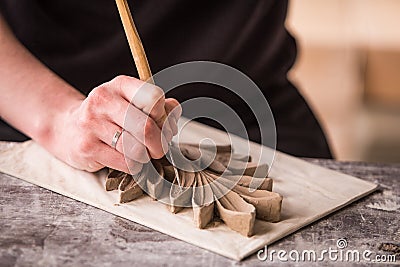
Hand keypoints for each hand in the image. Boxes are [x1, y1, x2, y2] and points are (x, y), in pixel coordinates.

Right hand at [52, 75, 180, 172]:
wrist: (67, 128)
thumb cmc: (109, 116)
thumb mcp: (131, 102)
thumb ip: (158, 105)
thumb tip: (174, 110)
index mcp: (120, 84)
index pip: (154, 98)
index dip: (163, 115)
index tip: (159, 123)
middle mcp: (104, 100)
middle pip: (147, 127)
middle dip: (160, 143)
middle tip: (158, 148)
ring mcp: (92, 124)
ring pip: (136, 149)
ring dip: (146, 156)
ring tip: (141, 153)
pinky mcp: (87, 147)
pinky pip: (125, 163)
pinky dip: (134, 166)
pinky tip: (128, 159)